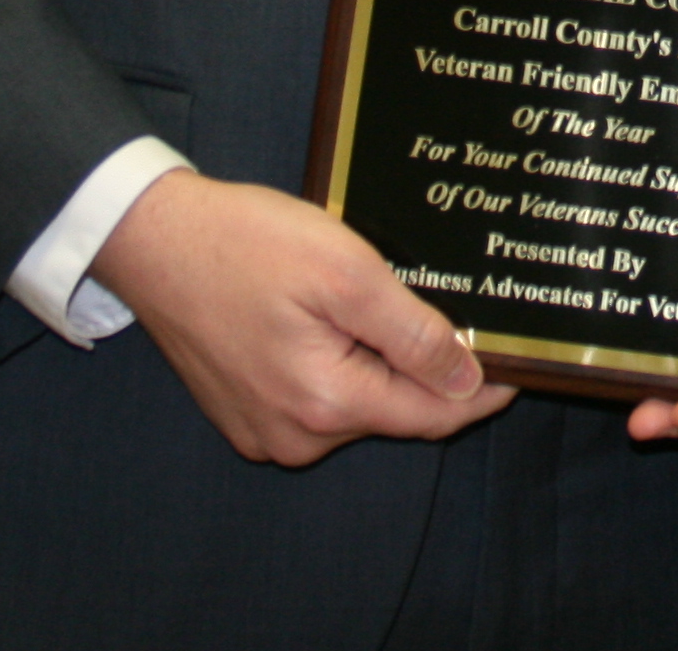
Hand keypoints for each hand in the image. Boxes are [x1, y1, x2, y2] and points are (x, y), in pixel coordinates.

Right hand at [91, 169, 509, 465]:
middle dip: (427, 368)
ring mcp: (266, 430)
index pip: (433, 415)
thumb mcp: (348, 274)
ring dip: (380, 363)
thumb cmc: (246, 245)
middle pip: (395, 410)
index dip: (483, 390)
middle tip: (453, 309)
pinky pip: (317, 397)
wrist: (155, 241)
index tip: (522, 366)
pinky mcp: (246, 413)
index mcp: (326, 404)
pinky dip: (339, 365)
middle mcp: (296, 436)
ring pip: (357, 404)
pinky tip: (333, 319)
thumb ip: (413, 334)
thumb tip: (467, 377)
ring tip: (380, 303)